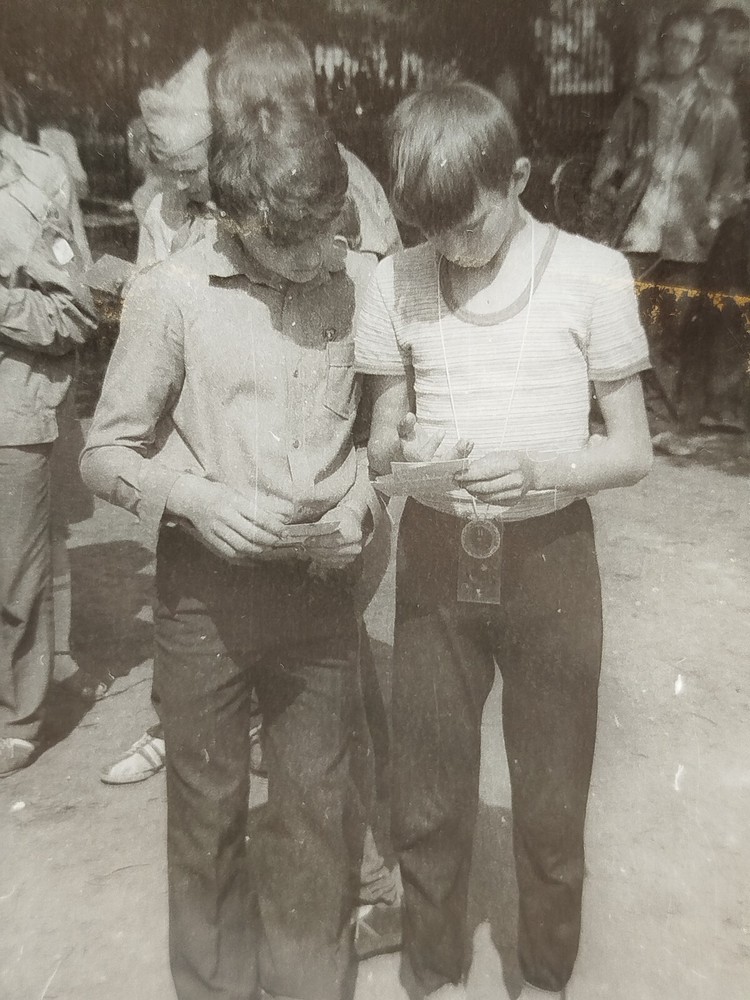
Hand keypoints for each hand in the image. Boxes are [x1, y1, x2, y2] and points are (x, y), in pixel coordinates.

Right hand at [168, 476, 290, 561]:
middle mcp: (226, 516)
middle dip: (269, 540)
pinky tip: (251, 553)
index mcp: (234, 502)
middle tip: (278, 541)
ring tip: (267, 548)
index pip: (260, 518)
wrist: (190, 497)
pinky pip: (229, 551)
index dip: (275, 527)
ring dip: (258, 549)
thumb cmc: (217, 493)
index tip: (284, 531)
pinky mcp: (210, 538)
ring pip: (242, 546)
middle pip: (252, 534)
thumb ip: (252, 507)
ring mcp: (217, 528)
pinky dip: (243, 555)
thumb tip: (274, 520)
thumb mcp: (236, 494)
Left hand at [302, 506, 364, 568]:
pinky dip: (321, 559)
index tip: (307, 541)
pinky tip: (314, 553)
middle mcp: (356, 547)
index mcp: (354, 534)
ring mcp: (352, 556)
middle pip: (331, 551)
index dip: (319, 542)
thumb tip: (307, 535)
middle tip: (304, 545)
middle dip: (315, 549)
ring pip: (330, 559)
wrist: (352, 521)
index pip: (334, 541)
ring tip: (307, 549)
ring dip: (316, 555)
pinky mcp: (346, 562)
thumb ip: (321, 527)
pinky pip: (331, 563)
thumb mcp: (331, 517)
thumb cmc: (340, 517)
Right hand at [397, 413, 472, 462]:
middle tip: (464, 441)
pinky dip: (464, 456)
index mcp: (414, 458)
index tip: (442, 431)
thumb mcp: (404, 432)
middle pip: (442, 465)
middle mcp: (425, 466)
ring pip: (451, 466)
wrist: (413, 452)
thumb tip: (409, 417)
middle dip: (454, 454)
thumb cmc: (409, 440)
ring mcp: (436, 468)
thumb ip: (405, 425)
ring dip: (461, 455)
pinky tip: (470, 444)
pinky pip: (456, 465)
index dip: (433, 444)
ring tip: (469, 441)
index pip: (423, 456)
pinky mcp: (446, 468)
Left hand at [453, 450, 533, 504]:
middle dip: (469, 485)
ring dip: (474, 492)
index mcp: (512, 464)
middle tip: (459, 481)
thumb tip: (463, 472)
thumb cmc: (513, 459)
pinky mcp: (513, 501)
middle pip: (485, 487)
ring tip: (467, 486)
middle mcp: (516, 480)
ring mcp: (516, 493)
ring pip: (487, 496)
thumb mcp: (498, 455)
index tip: (457, 474)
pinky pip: (492, 501)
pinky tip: (478, 490)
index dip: (468, 475)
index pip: (484, 472)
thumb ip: (481, 464)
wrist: (533, 471)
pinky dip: (482, 496)